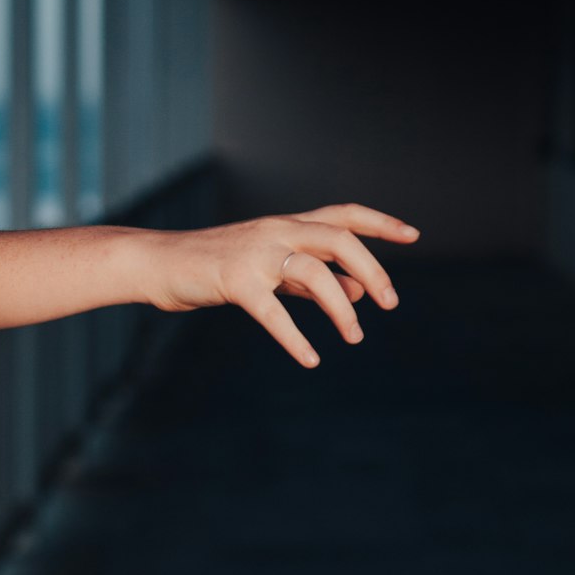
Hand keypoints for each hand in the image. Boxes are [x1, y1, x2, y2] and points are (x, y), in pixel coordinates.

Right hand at [144, 203, 419, 367]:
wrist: (159, 263)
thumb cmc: (216, 266)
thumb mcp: (272, 268)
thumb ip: (314, 276)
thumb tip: (360, 289)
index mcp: (287, 226)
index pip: (344, 215)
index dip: (381, 223)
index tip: (415, 235)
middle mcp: (276, 232)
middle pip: (339, 240)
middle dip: (373, 270)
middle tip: (391, 303)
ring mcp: (255, 255)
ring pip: (314, 273)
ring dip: (341, 308)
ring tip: (354, 337)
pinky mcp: (234, 281)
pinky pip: (273, 312)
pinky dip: (295, 338)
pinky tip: (310, 359)